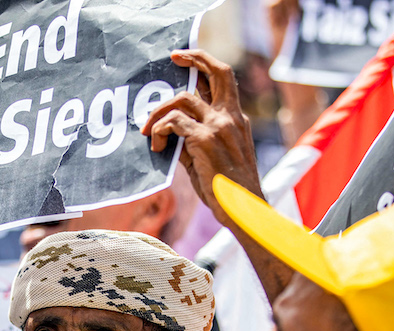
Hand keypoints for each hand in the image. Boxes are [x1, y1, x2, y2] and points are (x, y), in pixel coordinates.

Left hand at [142, 49, 262, 214]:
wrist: (244, 209)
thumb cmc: (228, 190)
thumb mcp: (212, 159)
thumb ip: (194, 140)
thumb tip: (169, 134)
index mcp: (237, 119)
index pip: (223, 80)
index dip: (204, 64)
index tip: (185, 59)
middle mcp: (231, 117)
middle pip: (217, 71)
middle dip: (193, 58)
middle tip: (172, 59)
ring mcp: (219, 126)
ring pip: (182, 99)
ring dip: (158, 113)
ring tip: (149, 131)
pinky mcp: (205, 140)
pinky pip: (173, 122)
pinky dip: (159, 130)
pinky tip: (157, 146)